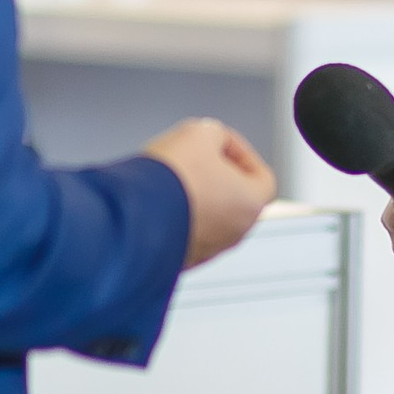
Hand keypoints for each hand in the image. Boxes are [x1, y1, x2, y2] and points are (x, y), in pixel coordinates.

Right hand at [145, 118, 276, 267]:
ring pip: (206, 217)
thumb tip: (211, 140)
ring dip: (192, 195)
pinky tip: (156, 199)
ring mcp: (206, 251)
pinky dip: (173, 216)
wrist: (132, 215)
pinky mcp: (178, 260)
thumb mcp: (199, 132)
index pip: (261, 175)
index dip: (240, 152)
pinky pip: (181, 232)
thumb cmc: (171, 179)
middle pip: (233, 197)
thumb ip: (215, 134)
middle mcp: (234, 233)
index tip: (219, 143)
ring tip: (169, 177)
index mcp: (251, 204)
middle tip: (193, 157)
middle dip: (214, 174)